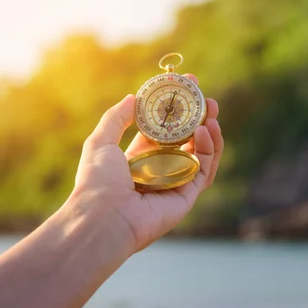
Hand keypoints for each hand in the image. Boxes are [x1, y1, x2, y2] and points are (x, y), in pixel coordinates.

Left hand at [67, 74, 222, 252]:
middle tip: (207, 99)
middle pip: (188, 140)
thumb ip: (116, 118)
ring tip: (211, 113)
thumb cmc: (97, 182)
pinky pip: (205, 170)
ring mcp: (176, 183)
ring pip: (201, 154)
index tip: (186, 89)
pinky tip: (204, 131)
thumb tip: (132, 96)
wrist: (103, 218)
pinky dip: (209, 150)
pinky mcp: (187, 195)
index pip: (165, 130)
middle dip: (199, 119)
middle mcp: (161, 169)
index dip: (176, 110)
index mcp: (140, 158)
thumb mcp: (100, 142)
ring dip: (210, 132)